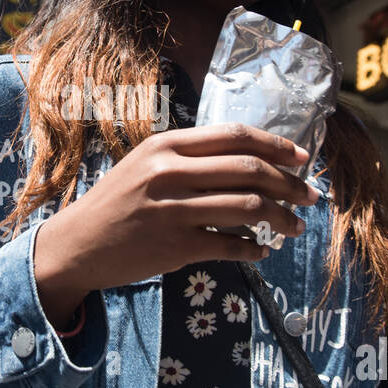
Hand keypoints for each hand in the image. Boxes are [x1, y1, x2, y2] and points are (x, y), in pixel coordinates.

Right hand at [34, 123, 317, 327]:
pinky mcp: (174, 246)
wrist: (77, 245)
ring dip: (282, 218)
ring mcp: (172, 210)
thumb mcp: (146, 165)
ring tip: (295, 227)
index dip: (277, 145)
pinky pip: (231, 245)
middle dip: (290, 184)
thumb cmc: (117, 203)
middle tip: (310, 196)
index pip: (236, 136)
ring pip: (249, 208)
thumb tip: (251, 161)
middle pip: (250, 170)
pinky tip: (262, 252)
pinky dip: (254, 250)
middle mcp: (170, 172)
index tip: (302, 158)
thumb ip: (190, 158)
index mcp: (166, 144)